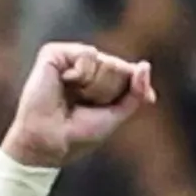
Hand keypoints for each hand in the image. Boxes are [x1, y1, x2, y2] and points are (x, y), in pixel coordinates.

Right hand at [2, 43, 155, 169]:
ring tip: (74, 97)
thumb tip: (145, 65)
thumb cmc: (78, 134)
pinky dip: (82, 74)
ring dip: (95, 85)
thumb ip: (135, 92)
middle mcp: (82, 68)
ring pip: (104, 60)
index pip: (126, 72)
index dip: (134, 85)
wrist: (50, 142)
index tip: (138, 102)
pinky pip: (88, 53)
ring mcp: (68, 60)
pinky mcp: (53, 54)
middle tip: (86, 105)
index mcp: (95, 81)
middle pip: (117, 66)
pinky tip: (66, 83)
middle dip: (108, 90)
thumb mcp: (116, 114)